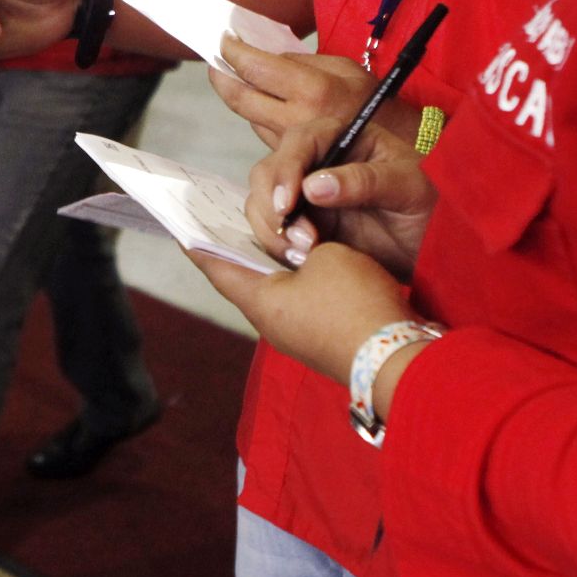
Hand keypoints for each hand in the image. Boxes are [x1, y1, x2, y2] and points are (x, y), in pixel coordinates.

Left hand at [192, 237, 415, 388]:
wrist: (394, 355)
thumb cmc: (355, 303)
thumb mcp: (328, 254)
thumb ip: (306, 246)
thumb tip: (306, 255)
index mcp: (260, 302)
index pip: (217, 267)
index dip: (200, 245)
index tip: (183, 230)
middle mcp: (271, 323)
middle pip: (245, 279)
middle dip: (241, 248)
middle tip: (232, 221)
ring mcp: (296, 336)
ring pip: (274, 291)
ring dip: (275, 263)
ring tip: (273, 233)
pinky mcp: (320, 340)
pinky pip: (299, 302)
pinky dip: (297, 279)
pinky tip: (309, 260)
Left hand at [211, 37, 415, 155]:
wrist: (398, 156)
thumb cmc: (375, 104)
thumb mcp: (346, 70)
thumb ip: (305, 62)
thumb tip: (266, 55)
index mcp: (312, 90)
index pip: (255, 67)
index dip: (233, 51)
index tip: (222, 38)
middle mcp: (296, 119)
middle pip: (239, 98)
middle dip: (221, 76)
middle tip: (214, 59)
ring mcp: (290, 144)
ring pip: (250, 117)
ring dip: (239, 96)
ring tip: (231, 74)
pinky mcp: (290, 161)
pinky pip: (265, 134)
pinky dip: (259, 115)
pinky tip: (260, 101)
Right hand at [243, 111, 437, 278]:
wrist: (440, 248)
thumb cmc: (434, 206)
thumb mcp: (409, 187)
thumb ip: (365, 181)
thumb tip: (313, 186)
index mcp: (344, 138)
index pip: (300, 141)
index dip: (285, 169)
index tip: (287, 204)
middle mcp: (318, 162)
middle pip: (270, 171)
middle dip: (273, 206)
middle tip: (299, 240)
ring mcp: (308, 196)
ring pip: (264, 203)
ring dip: (273, 230)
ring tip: (304, 254)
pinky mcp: (305, 226)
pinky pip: (273, 232)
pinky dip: (277, 246)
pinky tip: (302, 260)